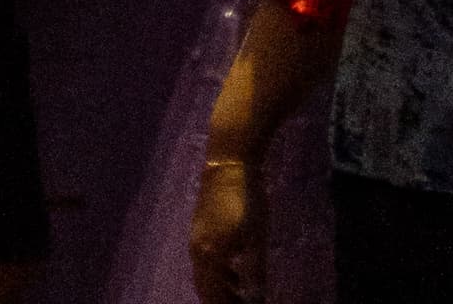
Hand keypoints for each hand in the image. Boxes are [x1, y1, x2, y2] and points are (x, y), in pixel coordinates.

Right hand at [189, 148, 264, 302]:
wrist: (229, 162)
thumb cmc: (247, 199)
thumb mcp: (256, 237)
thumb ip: (254, 271)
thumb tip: (256, 299)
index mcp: (209, 258)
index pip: (214, 296)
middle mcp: (197, 252)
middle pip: (206, 288)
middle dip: (221, 300)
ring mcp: (196, 239)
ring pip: (205, 273)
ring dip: (219, 286)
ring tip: (239, 293)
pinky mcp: (200, 227)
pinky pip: (205, 259)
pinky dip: (218, 270)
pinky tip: (233, 266)